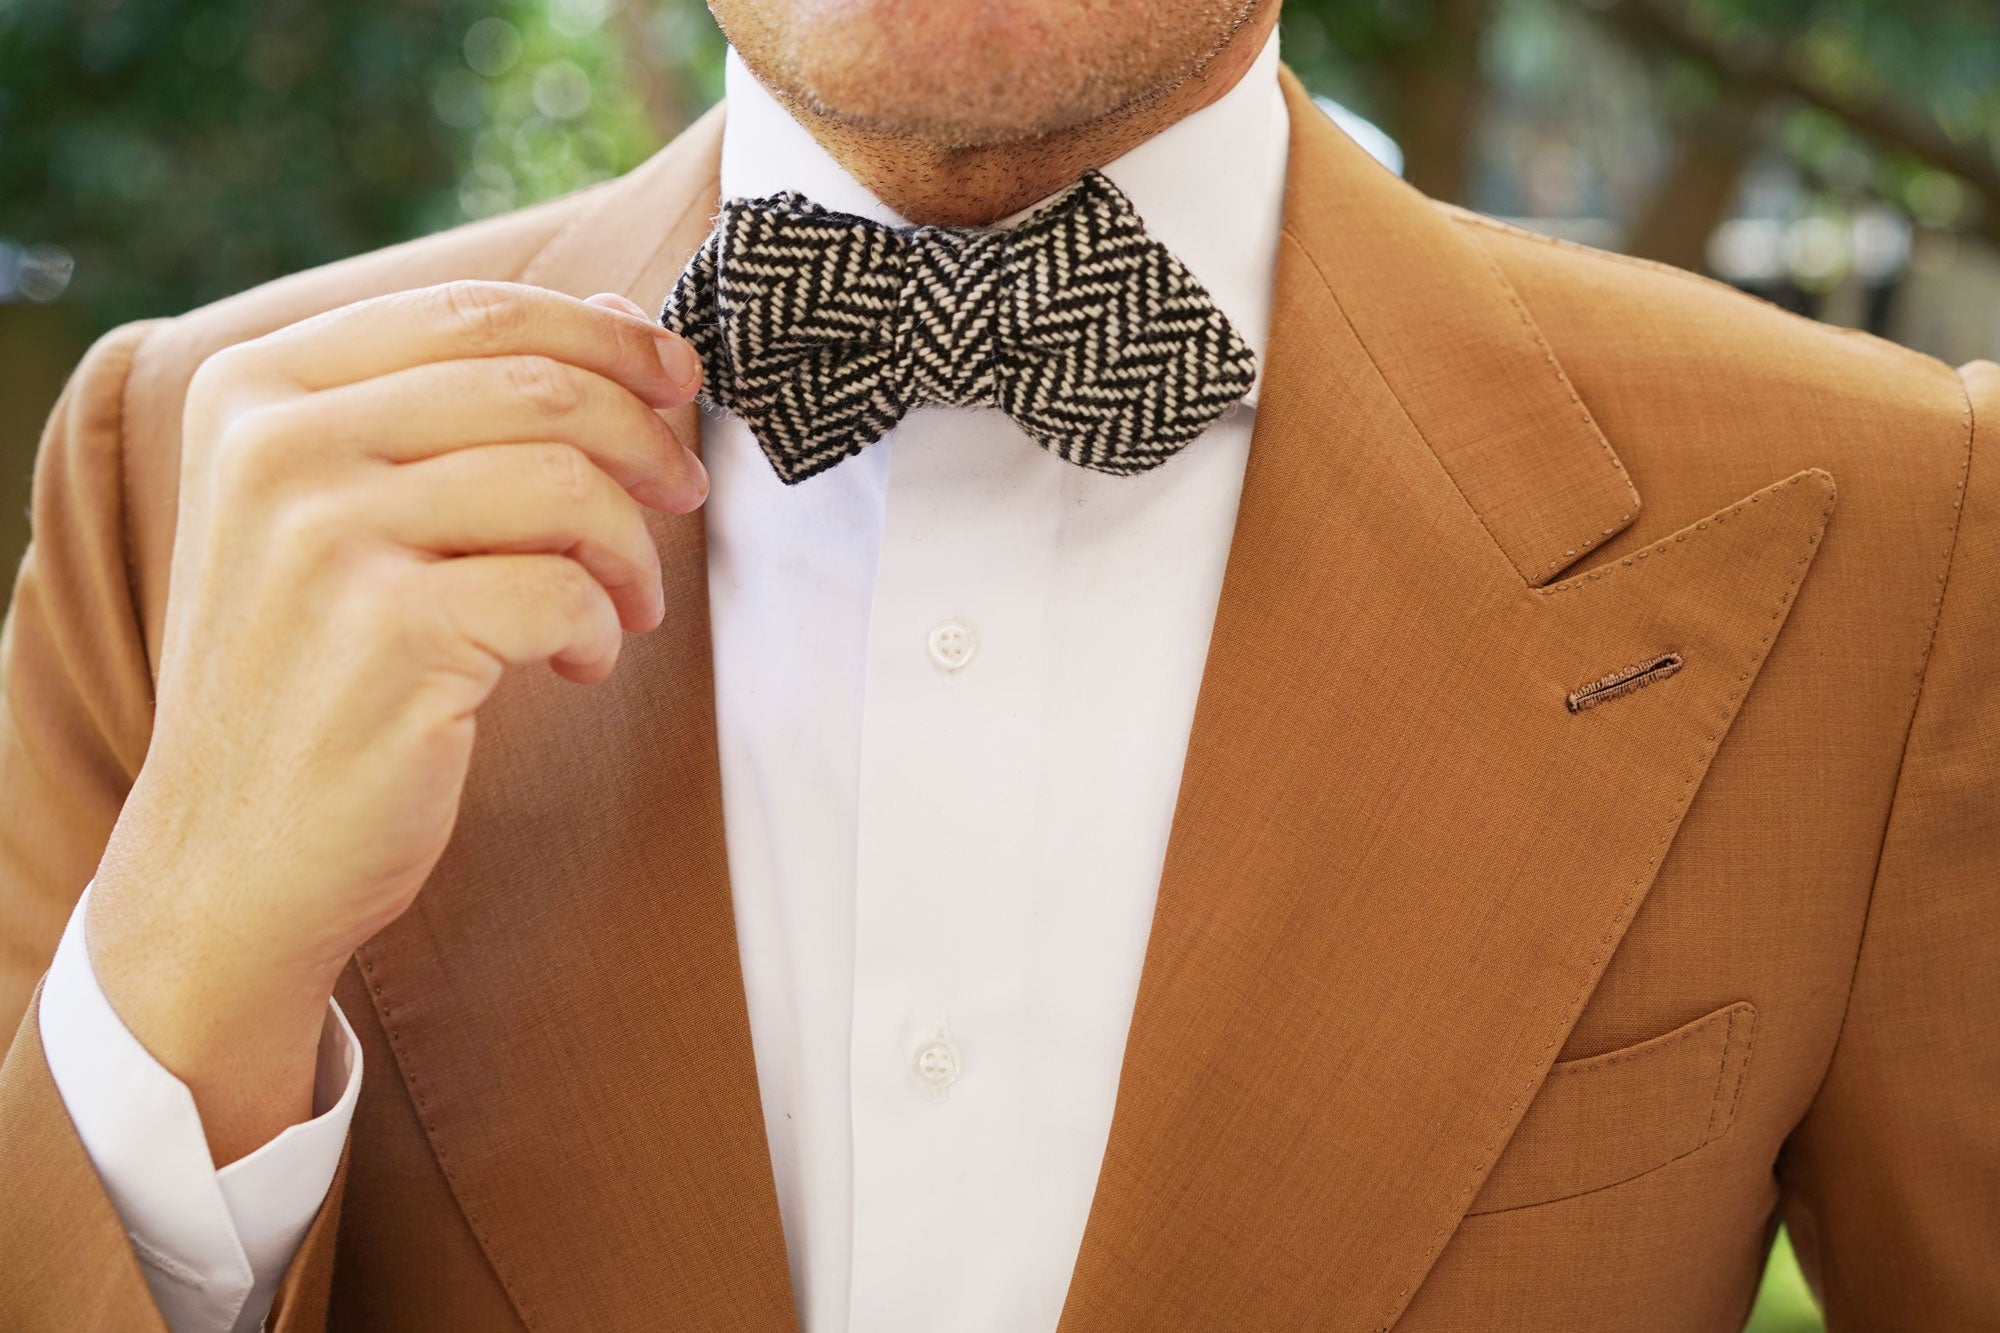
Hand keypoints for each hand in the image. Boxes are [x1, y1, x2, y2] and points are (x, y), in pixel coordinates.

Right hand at [86, 282, 705, 1162]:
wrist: (231, 858)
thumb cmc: (311, 676)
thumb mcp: (332, 514)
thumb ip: (444, 411)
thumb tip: (617, 328)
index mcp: (257, 391)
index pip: (472, 312)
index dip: (603, 334)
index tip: (675, 375)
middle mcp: (277, 447)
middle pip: (536, 385)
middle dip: (643, 437)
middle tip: (682, 491)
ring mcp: (323, 538)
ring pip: (563, 484)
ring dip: (630, 548)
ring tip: (628, 603)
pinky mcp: (386, 634)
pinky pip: (562, 592)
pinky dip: (599, 629)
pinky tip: (578, 663)